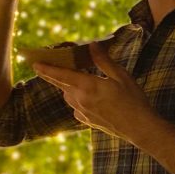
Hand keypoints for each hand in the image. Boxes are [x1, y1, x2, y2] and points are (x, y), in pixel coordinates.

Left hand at [33, 42, 154, 142]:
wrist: (139, 128)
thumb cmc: (133, 100)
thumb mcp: (121, 76)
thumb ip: (103, 61)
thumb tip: (92, 45)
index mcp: (88, 86)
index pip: (61, 75)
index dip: (47, 69)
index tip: (34, 63)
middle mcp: (81, 100)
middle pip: (60, 84)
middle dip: (50, 75)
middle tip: (41, 66)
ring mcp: (82, 112)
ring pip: (68, 95)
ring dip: (67, 86)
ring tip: (74, 78)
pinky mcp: (86, 121)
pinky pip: (76, 106)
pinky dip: (78, 98)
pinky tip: (89, 96)